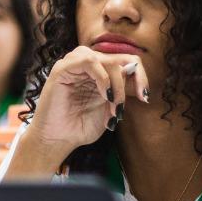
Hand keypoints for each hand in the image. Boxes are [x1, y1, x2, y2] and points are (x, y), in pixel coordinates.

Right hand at [27, 47, 149, 161]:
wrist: (57, 141)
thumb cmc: (80, 128)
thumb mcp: (109, 109)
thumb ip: (121, 91)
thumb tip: (136, 73)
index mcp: (101, 74)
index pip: (127, 61)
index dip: (140, 76)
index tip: (144, 97)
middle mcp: (89, 66)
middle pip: (120, 59)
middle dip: (125, 86)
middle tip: (119, 110)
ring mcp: (75, 65)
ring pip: (107, 60)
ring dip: (115, 83)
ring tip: (110, 103)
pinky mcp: (62, 68)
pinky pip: (88, 60)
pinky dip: (102, 77)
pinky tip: (103, 94)